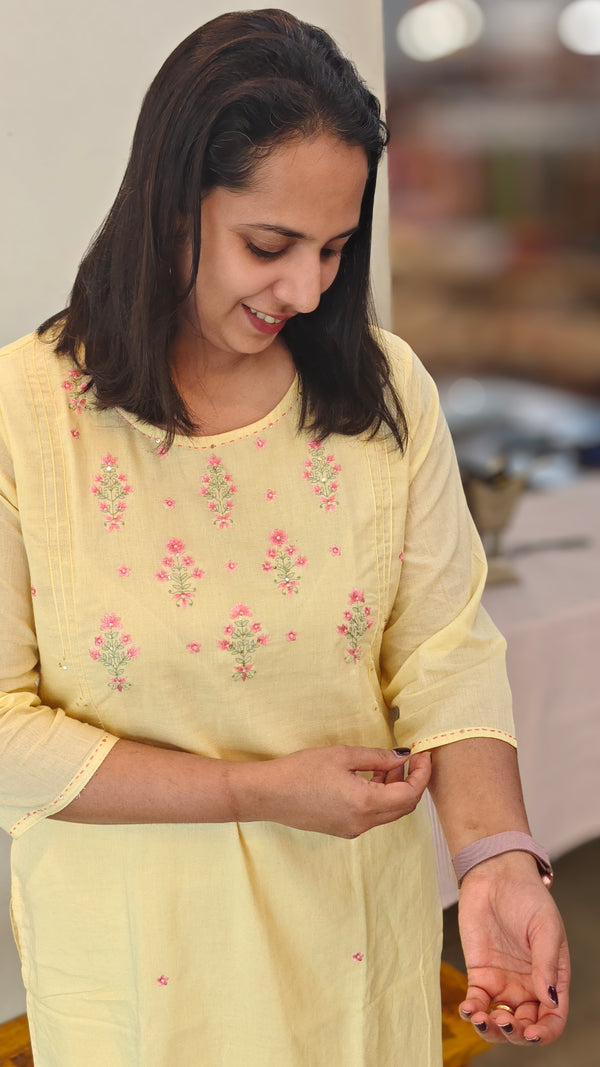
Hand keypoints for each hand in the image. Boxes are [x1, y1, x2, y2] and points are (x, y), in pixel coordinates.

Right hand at [235, 745, 430, 837]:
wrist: (269, 794)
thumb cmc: (302, 771)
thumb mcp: (342, 756)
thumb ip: (377, 757)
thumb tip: (402, 756)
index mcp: (366, 804)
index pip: (410, 794)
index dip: (422, 774)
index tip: (424, 754)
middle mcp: (364, 823)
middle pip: (404, 807)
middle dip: (412, 782)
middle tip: (410, 758)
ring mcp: (353, 829)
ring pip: (389, 812)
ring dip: (395, 790)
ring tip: (386, 764)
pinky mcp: (343, 829)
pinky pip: (372, 815)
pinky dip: (380, 797)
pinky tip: (369, 778)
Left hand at [457, 852, 569, 1045]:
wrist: (495, 874)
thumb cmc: (527, 896)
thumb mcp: (545, 927)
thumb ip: (546, 964)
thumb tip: (549, 1000)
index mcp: (551, 978)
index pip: (553, 1018)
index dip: (544, 1032)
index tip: (531, 1033)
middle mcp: (528, 985)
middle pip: (525, 1025)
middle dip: (515, 1033)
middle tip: (504, 1021)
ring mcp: (503, 981)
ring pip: (499, 1020)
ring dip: (491, 1029)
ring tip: (483, 1018)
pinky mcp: (479, 973)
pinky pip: (477, 1001)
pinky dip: (472, 1011)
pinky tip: (469, 1009)